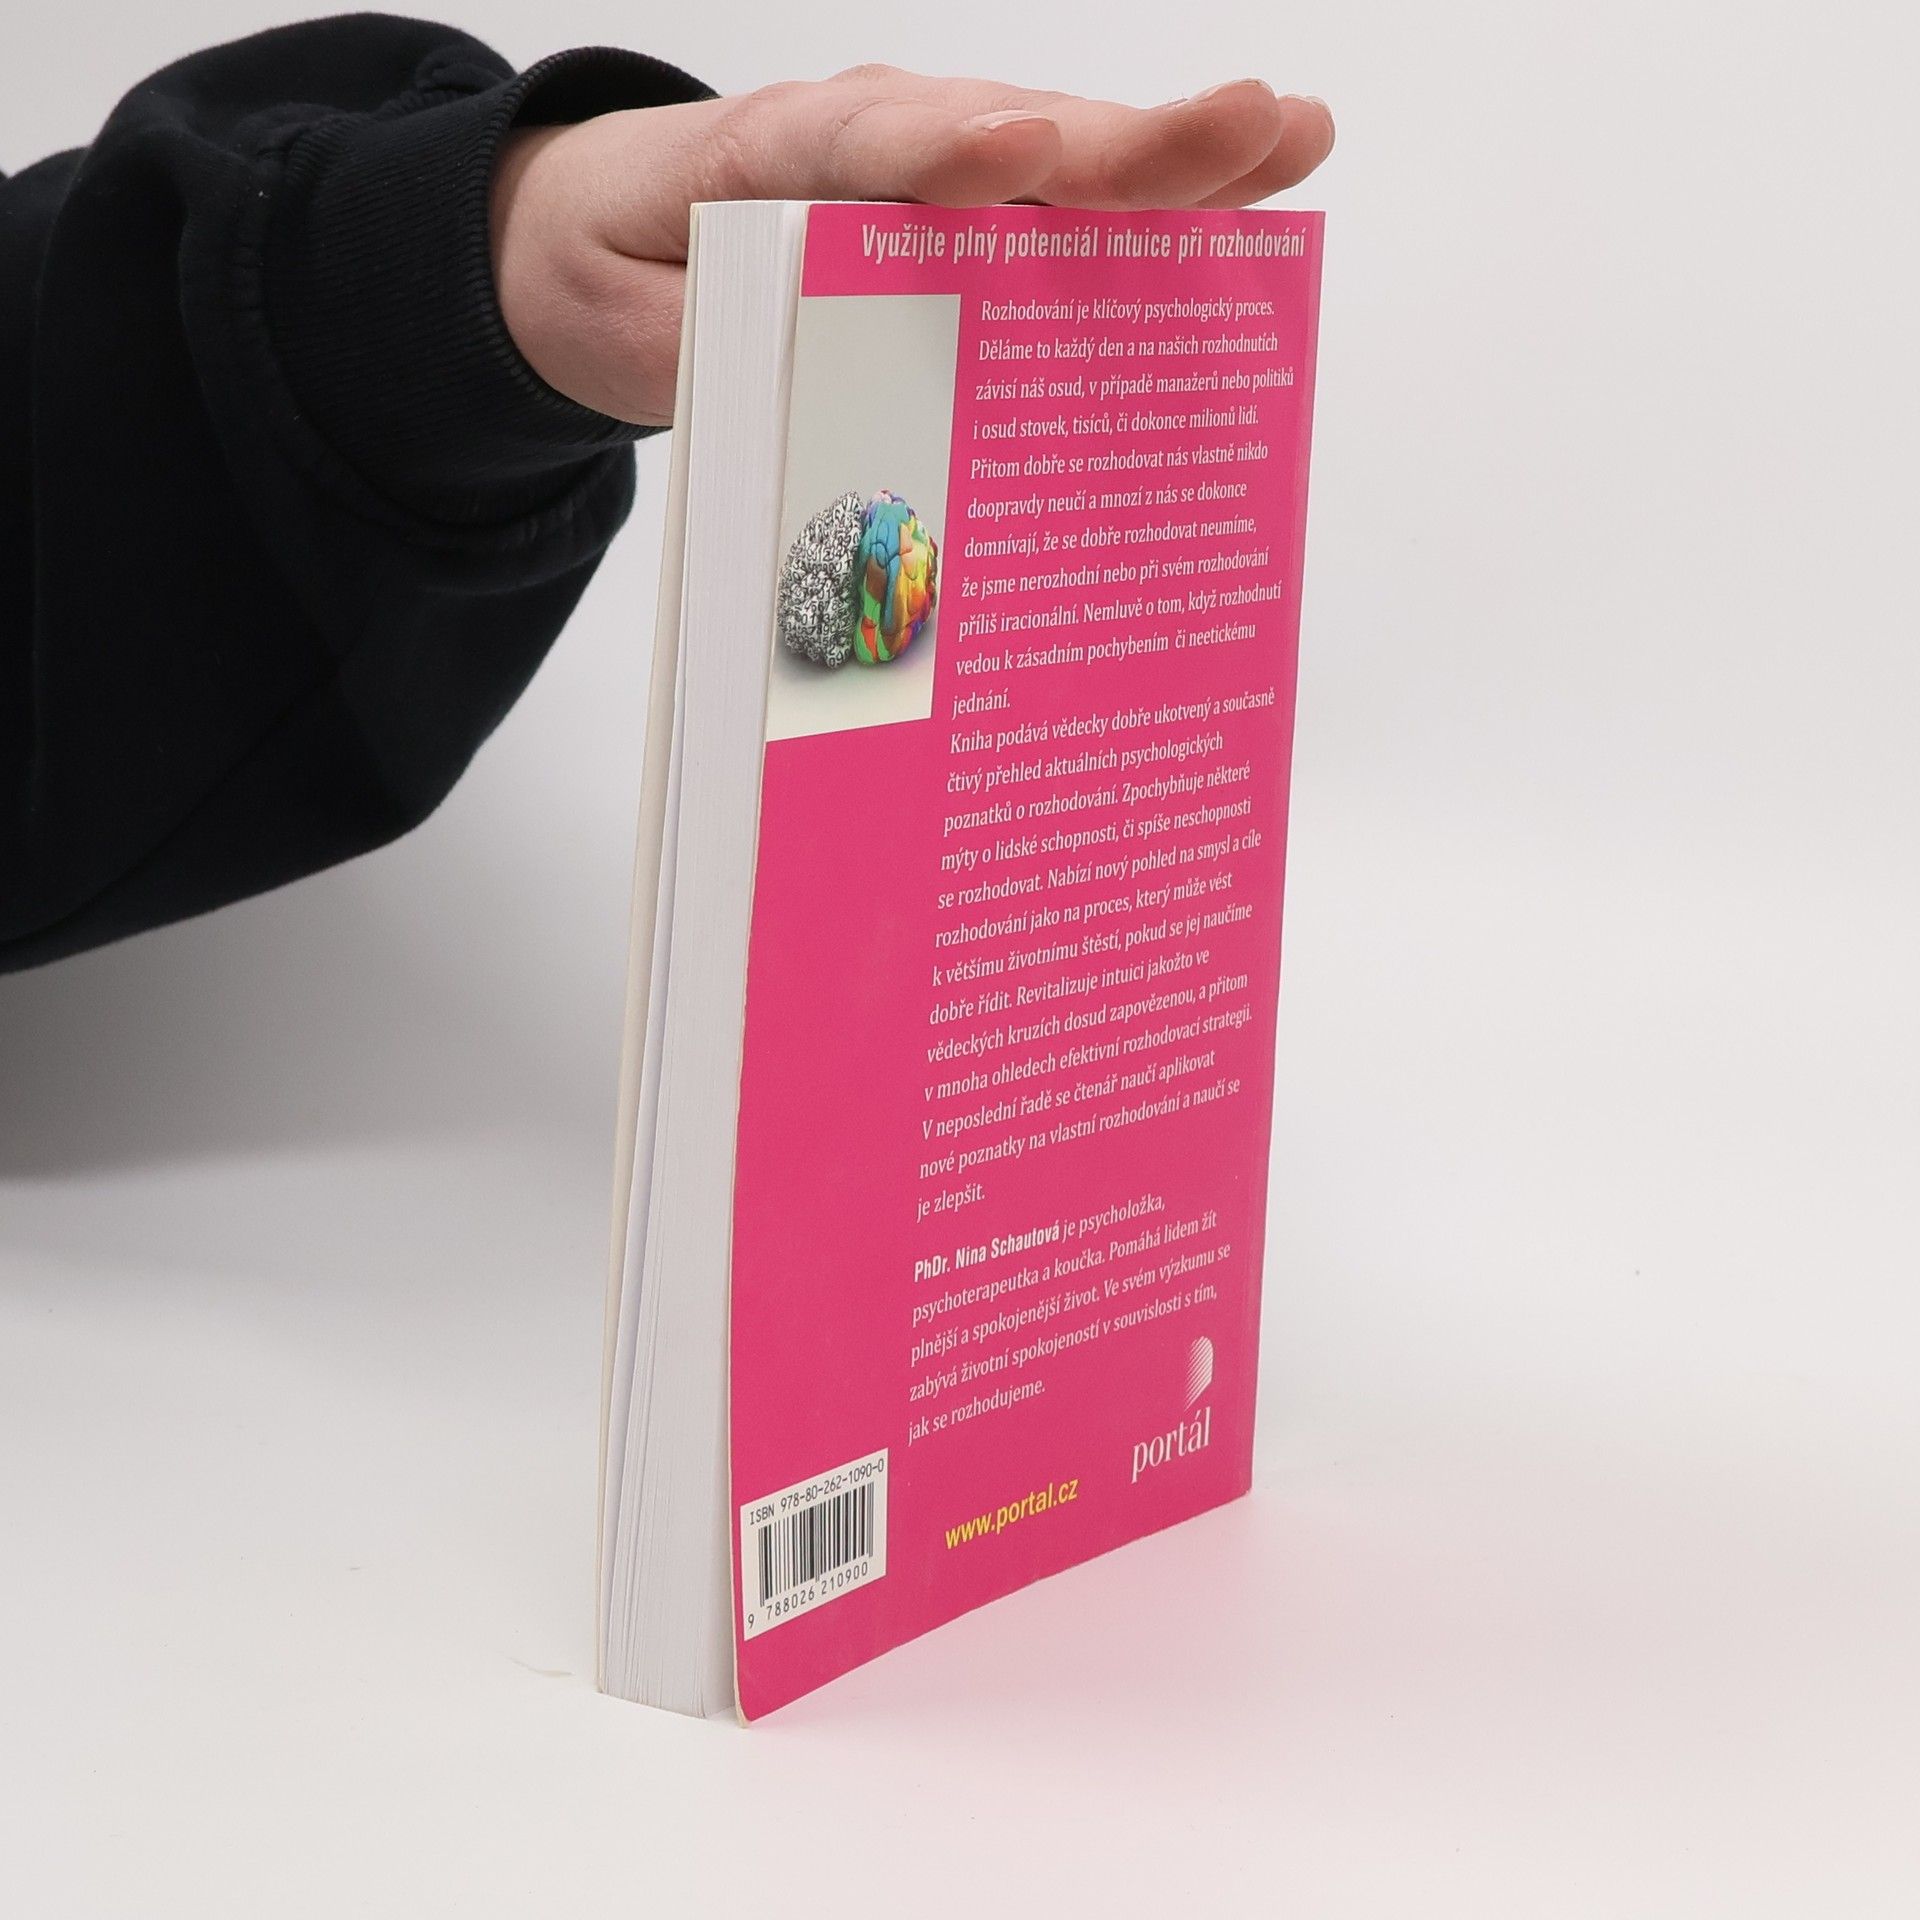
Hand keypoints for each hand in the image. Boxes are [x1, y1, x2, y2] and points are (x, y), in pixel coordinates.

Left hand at [490, 65, 1333, 424]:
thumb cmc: (617, 271)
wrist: (599, 236)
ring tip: (1292, 142)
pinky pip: (1061, 214)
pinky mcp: (966, 208)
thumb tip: (830, 409)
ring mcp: (934, 167)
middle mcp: (878, 143)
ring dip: (1175, 163)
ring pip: (1062, 164)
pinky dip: (1146, 224)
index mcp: (777, 160)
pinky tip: (1242, 223)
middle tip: (1253, 126)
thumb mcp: (632, 334)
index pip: (874, 151)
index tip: (1030, 150)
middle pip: (1015, 139)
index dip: (952, 154)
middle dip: (1129, 144)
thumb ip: (720, 360)